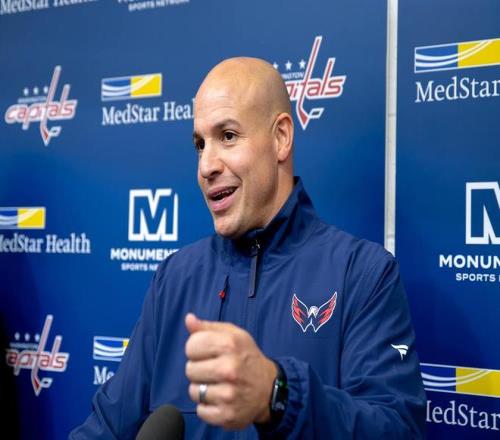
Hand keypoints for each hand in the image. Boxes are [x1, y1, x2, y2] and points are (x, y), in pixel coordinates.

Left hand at [185, 313, 276, 428]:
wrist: (269, 388)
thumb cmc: (247, 357)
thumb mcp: (233, 335)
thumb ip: (208, 327)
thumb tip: (189, 319)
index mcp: (229, 345)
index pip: (191, 346)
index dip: (197, 349)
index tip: (208, 352)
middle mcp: (229, 369)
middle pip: (189, 369)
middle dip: (199, 369)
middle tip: (215, 369)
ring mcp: (228, 394)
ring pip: (193, 391)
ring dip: (202, 389)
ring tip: (218, 384)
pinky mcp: (226, 415)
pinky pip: (200, 410)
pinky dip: (207, 406)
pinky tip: (220, 398)